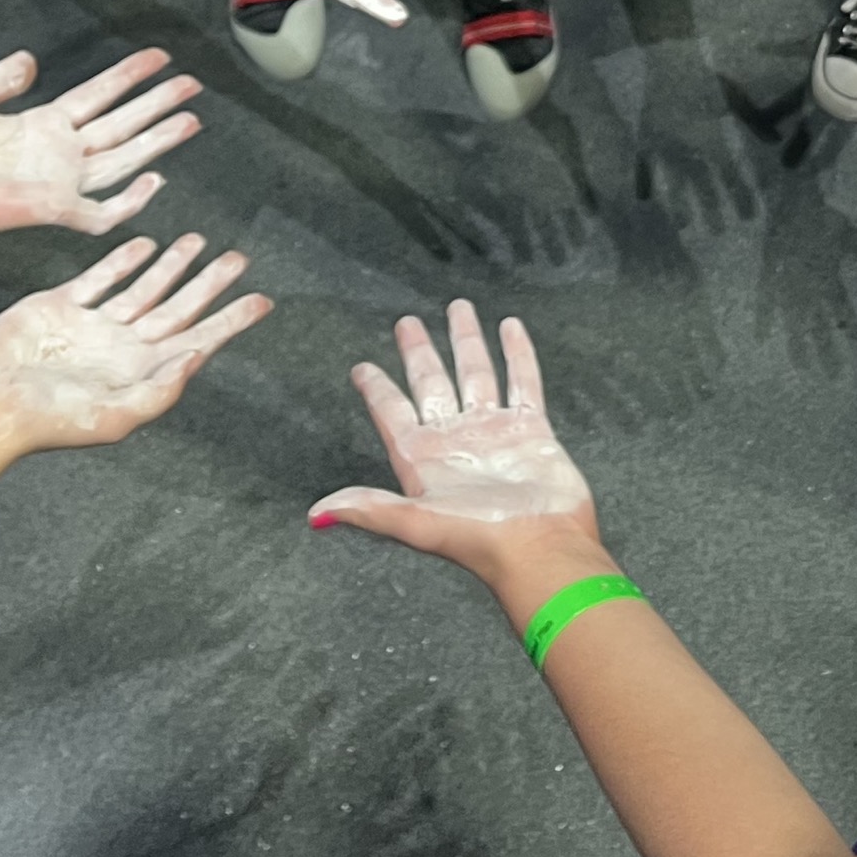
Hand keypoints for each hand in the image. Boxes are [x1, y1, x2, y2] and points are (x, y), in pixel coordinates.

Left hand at [0, 47, 201, 240]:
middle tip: (193, 86)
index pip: (99, 96)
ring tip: (190, 119)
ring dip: (158, 140)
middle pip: (123, 125)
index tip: (159, 57)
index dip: (129, 76)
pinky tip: (155, 182)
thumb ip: (2, 80)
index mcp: (42, 126)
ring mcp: (60, 181)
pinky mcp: (53, 208)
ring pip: (124, 159)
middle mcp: (59, 153)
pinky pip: (102, 212)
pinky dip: (130, 203)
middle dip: (158, 104)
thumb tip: (29, 59)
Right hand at [0, 233, 268, 453]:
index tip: (263, 300)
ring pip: (143, 288)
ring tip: (198, 240)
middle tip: (237, 258)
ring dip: (171, 266)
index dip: (230, 321)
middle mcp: (122, 348)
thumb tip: (196, 357)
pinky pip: (101, 278)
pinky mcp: (60, 306)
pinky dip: (123, 261)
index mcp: (140, 374)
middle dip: (208, 284)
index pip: (197, 342)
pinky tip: (145, 244)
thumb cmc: (48, 422)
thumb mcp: (113, 416)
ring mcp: (92, 326)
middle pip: (177, 309)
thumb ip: (160, 390)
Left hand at [309, 299, 601, 581]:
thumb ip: (369, 508)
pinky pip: (522, 381)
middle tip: (406, 321)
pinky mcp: (531, 430)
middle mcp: (455, 440)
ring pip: (476, 373)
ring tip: (458, 308)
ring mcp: (494, 432)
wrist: (541, 547)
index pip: (391, 412)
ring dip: (466, 341)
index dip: (376, 389)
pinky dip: (517, 354)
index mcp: (422, 457)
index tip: (361, 367)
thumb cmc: (479, 539)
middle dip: (418, 351)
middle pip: (431, 383)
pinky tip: (510, 328)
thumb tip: (315, 514)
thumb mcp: (415, 523)